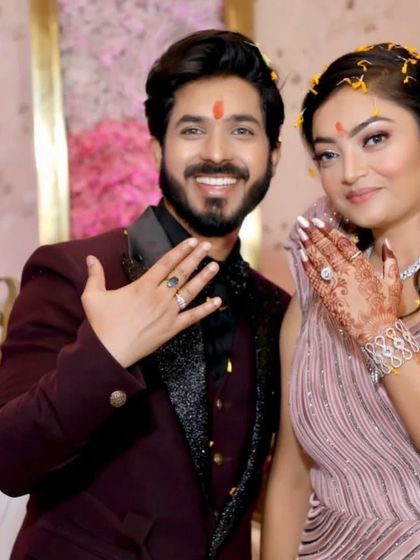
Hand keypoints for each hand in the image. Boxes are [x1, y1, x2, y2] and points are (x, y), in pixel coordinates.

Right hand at [81, 238, 220, 366]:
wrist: (108, 353)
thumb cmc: (101, 325)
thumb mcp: (93, 296)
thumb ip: (95, 275)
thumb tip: (90, 257)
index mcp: (142, 286)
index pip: (166, 263)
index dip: (180, 250)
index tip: (192, 241)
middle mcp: (159, 297)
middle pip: (181, 273)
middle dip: (195, 257)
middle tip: (208, 245)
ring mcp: (168, 313)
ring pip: (190, 292)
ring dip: (204, 278)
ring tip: (215, 266)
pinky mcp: (172, 329)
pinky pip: (193, 317)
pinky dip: (206, 309)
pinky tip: (218, 301)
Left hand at [297, 216, 400, 343]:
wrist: (376, 331)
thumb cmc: (385, 307)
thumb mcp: (394, 282)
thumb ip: (390, 260)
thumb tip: (388, 242)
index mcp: (362, 266)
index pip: (342, 244)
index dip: (329, 231)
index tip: (319, 221)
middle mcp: (347, 273)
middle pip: (327, 248)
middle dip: (314, 233)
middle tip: (303, 222)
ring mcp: (335, 284)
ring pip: (319, 260)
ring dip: (308, 245)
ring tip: (299, 233)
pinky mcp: (327, 297)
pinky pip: (315, 278)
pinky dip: (307, 266)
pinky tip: (300, 255)